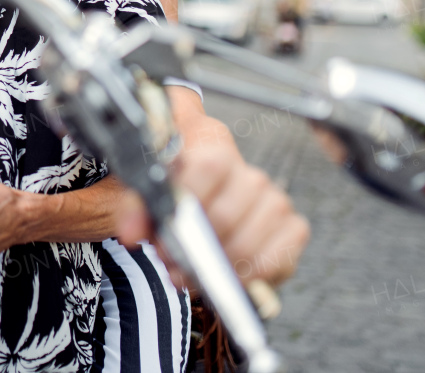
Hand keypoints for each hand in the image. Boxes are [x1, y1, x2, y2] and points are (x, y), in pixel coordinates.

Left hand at [116, 142, 309, 287]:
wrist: (207, 201)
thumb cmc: (178, 192)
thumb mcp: (148, 193)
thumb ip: (135, 209)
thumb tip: (132, 233)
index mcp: (215, 147)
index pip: (210, 166)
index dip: (189, 201)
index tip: (166, 229)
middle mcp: (250, 173)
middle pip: (225, 215)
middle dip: (194, 247)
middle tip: (171, 261)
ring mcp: (274, 201)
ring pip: (247, 243)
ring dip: (215, 267)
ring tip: (191, 272)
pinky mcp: (292, 229)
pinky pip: (274, 260)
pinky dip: (246, 276)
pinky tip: (225, 275)